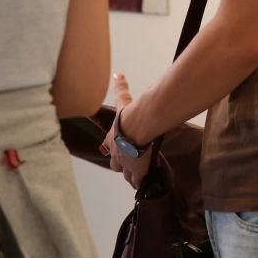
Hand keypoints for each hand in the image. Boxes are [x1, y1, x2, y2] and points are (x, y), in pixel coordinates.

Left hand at [102, 72, 153, 188]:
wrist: (137, 125)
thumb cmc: (129, 114)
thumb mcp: (123, 99)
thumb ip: (120, 87)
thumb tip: (118, 73)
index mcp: (111, 139)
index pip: (111, 148)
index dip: (116, 151)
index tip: (121, 151)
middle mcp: (116, 153)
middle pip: (116, 165)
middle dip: (122, 166)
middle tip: (129, 166)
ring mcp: (126, 164)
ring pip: (127, 175)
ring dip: (131, 176)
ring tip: (138, 177)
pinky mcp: (137, 171)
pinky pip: (138, 181)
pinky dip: (141, 183)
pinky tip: (146, 184)